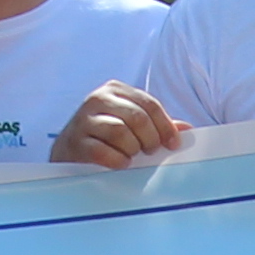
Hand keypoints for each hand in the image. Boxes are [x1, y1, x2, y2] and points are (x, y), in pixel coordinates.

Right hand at [52, 83, 186, 167]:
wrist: (67, 153)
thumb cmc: (105, 138)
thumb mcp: (130, 125)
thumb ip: (157, 125)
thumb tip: (187, 129)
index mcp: (115, 90)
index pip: (149, 104)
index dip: (165, 126)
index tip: (173, 144)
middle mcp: (97, 99)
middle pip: (137, 117)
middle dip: (150, 139)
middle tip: (151, 152)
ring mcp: (83, 120)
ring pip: (120, 132)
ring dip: (132, 149)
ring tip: (132, 157)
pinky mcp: (74, 142)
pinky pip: (102, 151)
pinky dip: (116, 160)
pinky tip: (121, 164)